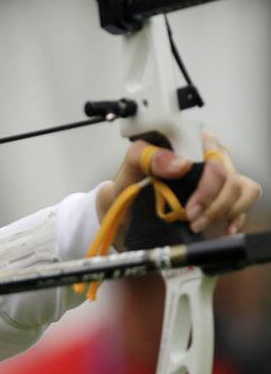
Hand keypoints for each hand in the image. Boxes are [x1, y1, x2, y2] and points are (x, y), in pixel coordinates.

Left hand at [97, 131, 261, 235]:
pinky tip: (222, 229)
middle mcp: (207, 159)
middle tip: (190, 216)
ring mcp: (218, 179)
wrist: (128, 212)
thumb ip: (148, 156)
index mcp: (188, 144)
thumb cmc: (131, 184)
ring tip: (196, 224)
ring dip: (222, 211)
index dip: (207, 176)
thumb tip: (181, 164)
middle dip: (212, 201)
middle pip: (228, 174)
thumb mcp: (131, 166)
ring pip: (242, 189)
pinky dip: (236, 218)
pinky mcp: (224, 197)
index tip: (190, 201)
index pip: (213, 151)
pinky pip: (245, 203)